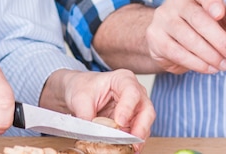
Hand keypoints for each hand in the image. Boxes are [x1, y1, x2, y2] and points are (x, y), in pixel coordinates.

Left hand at [40, 68, 154, 146]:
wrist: (79, 91)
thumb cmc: (83, 87)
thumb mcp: (80, 98)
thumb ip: (86, 114)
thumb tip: (92, 132)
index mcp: (123, 79)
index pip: (131, 92)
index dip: (127, 107)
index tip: (119, 122)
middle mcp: (134, 92)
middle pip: (146, 109)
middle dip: (141, 127)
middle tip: (132, 141)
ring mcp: (135, 108)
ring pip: (144, 124)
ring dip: (137, 138)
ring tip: (129, 148)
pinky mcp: (132, 122)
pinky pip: (137, 133)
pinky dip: (132, 142)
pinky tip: (126, 148)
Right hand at [146, 0, 225, 74]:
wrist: (172, 40)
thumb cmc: (204, 27)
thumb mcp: (222, 21)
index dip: (211, 0)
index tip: (220, 14)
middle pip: (197, 17)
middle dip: (219, 40)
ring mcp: (162, 17)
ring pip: (187, 37)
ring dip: (210, 55)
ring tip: (225, 65)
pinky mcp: (154, 36)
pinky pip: (176, 52)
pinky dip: (196, 63)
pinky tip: (209, 68)